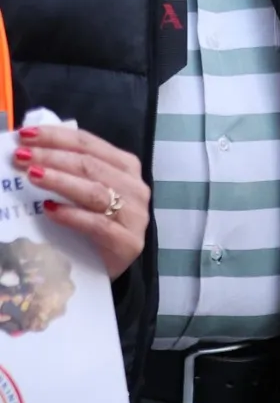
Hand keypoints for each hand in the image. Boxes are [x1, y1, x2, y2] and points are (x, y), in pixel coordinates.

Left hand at [14, 124, 148, 278]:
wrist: (106, 266)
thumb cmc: (91, 223)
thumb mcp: (83, 190)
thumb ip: (68, 170)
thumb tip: (29, 149)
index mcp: (125, 167)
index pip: (89, 144)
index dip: (56, 137)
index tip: (25, 136)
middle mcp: (134, 188)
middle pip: (91, 165)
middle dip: (52, 157)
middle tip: (21, 157)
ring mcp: (135, 216)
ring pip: (95, 192)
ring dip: (60, 181)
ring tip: (32, 176)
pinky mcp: (128, 243)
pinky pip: (98, 225)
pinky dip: (72, 216)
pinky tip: (50, 210)